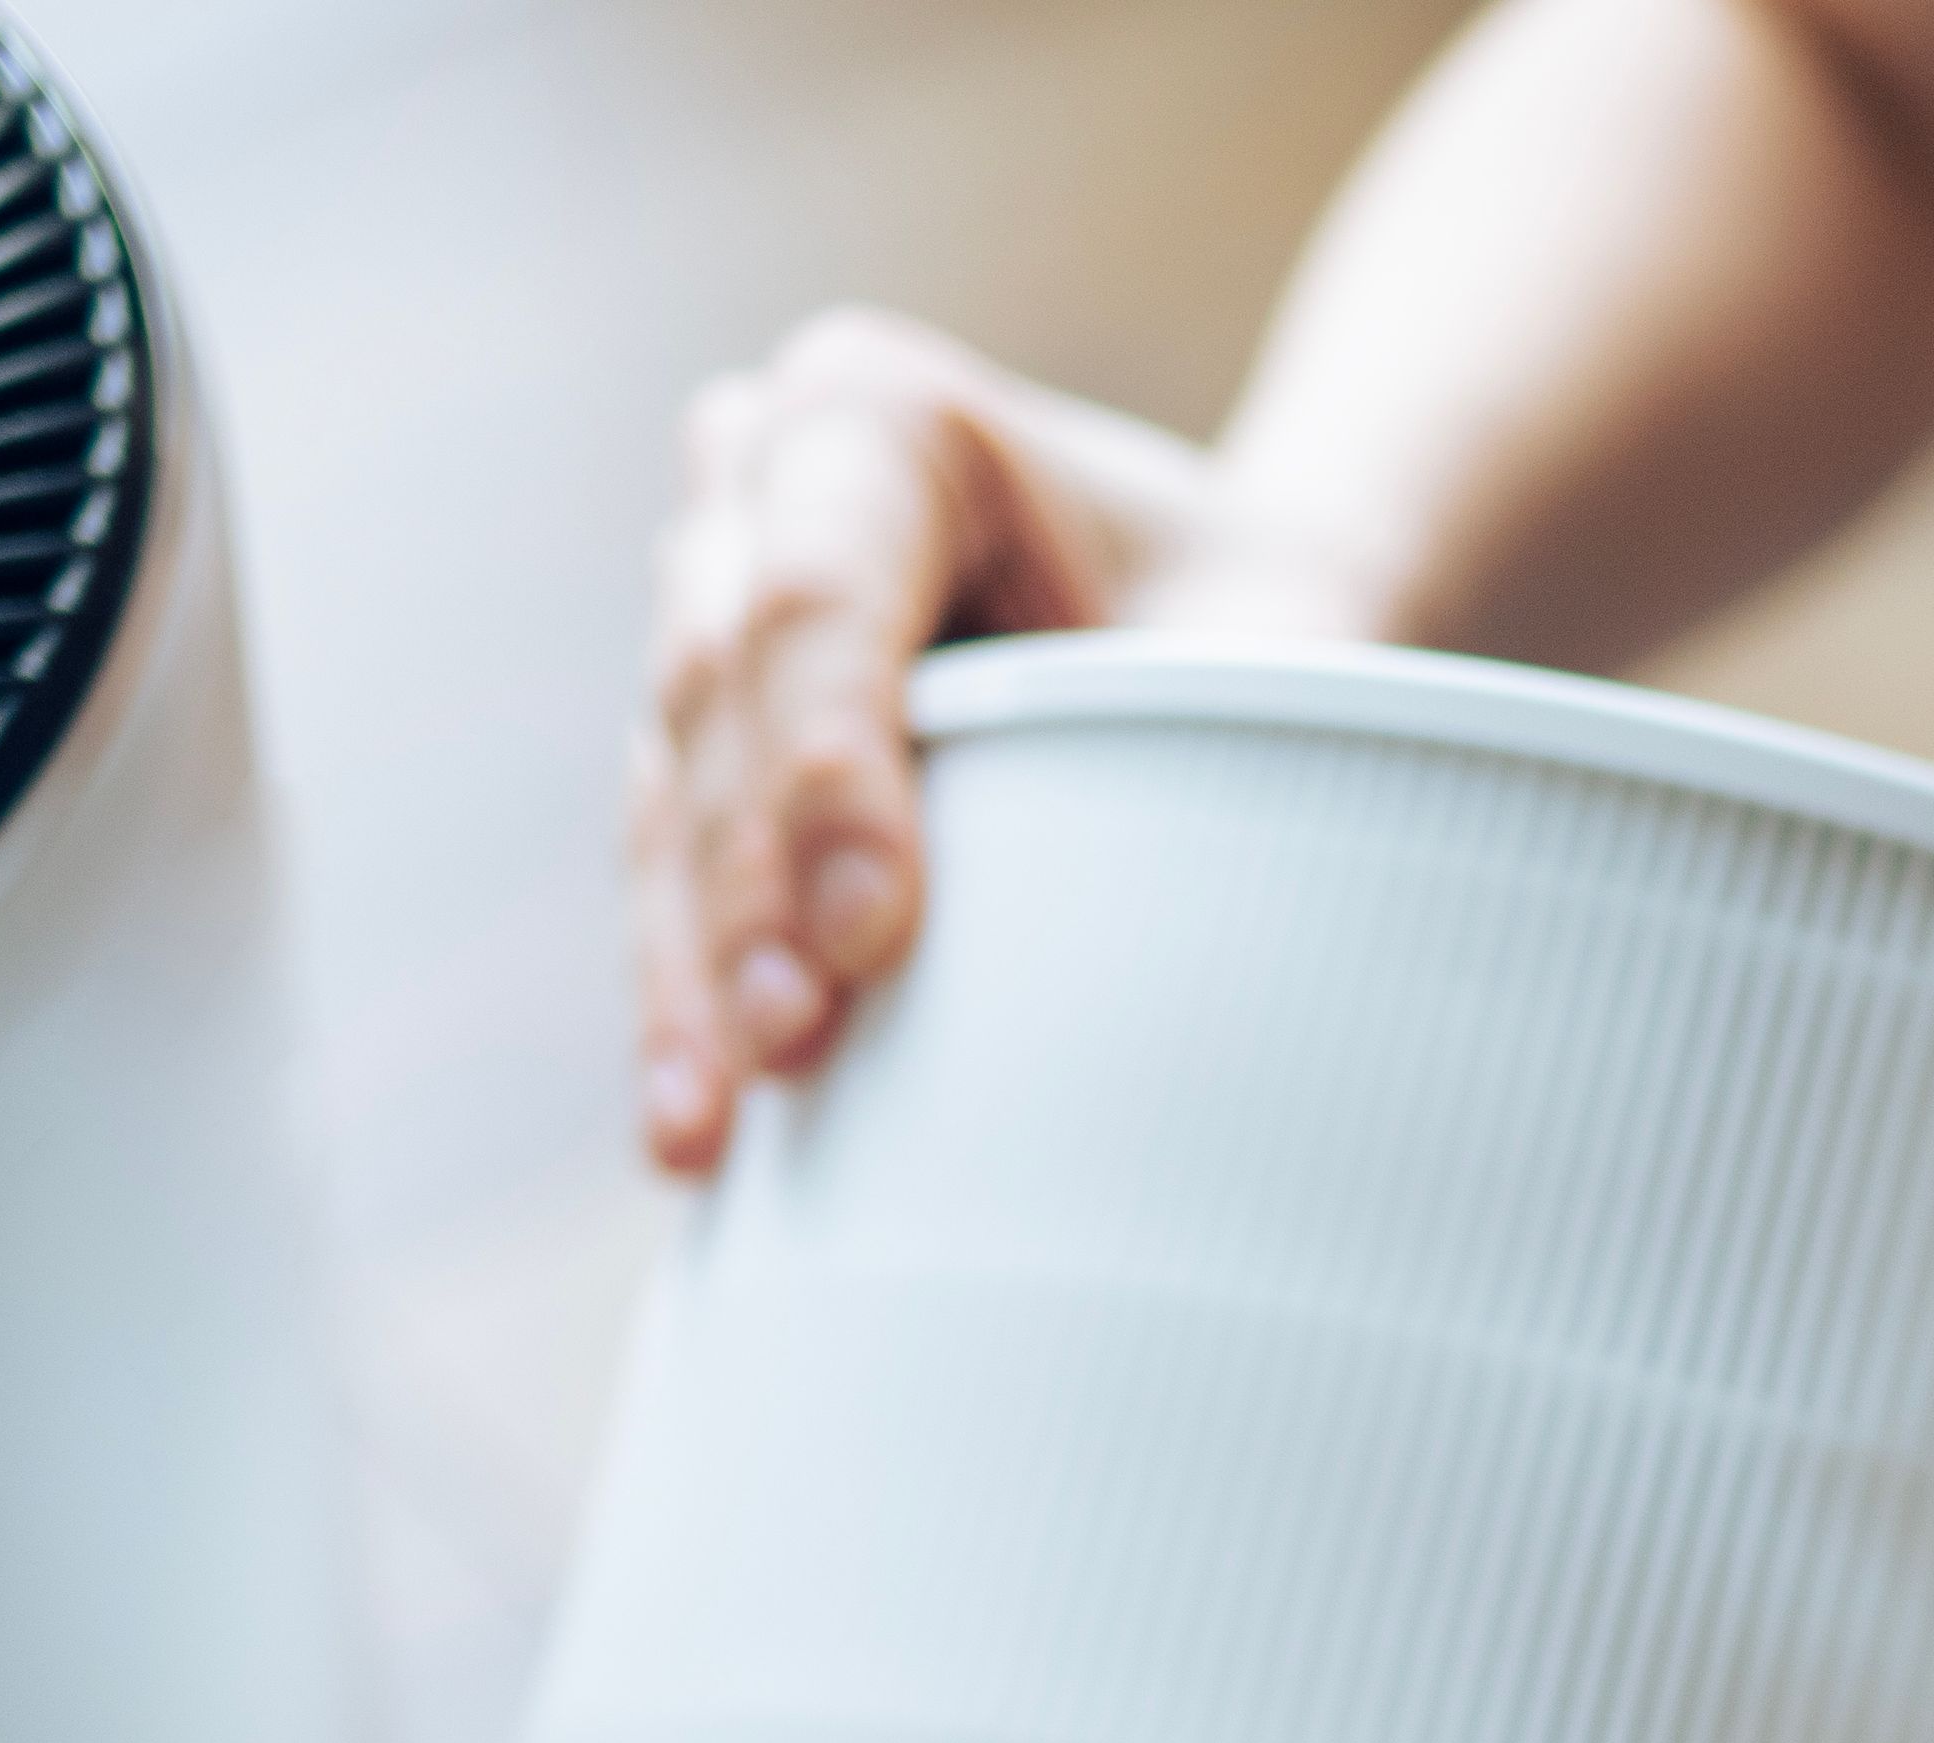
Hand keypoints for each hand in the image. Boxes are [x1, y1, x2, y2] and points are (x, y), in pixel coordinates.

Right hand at [631, 311, 1356, 1174]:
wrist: (1229, 624)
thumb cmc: (1259, 627)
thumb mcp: (1267, 654)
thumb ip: (1213, 739)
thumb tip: (1183, 944)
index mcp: (878, 415)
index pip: (819, 597)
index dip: (830, 768)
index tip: (876, 935)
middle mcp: (750, 490)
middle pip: (718, 700)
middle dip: (747, 893)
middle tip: (793, 1047)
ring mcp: (702, 617)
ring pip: (669, 803)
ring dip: (691, 975)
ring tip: (712, 1132)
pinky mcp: (695, 752)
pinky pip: (667, 884)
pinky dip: (687, 1007)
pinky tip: (695, 1135)